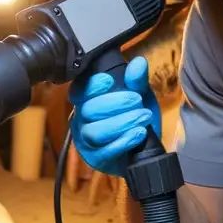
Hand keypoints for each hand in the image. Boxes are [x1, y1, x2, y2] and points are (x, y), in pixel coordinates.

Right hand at [69, 56, 160, 177]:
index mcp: (87, 100)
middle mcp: (81, 119)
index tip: (110, 81)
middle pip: (89, 110)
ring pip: (95, 131)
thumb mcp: (140, 96)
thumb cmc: (135, 118)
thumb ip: (137, 81)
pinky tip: (139, 134)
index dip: (92, 86)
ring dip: (122, 123)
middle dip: (116, 103)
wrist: (144, 149)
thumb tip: (138, 63)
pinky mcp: (95, 159)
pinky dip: (124, 141)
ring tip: (143, 118)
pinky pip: (105, 151)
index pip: (79, 90)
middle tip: (138, 101)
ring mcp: (86, 141)